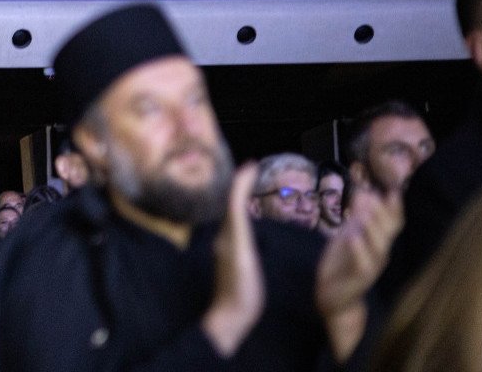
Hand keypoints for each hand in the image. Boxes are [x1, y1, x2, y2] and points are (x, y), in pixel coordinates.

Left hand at [202, 163, 264, 357]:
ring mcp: (230, 251)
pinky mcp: (237, 263)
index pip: (233, 198)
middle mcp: (225, 238)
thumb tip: (241, 181)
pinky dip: (248, 220)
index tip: (253, 164)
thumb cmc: (240, 282)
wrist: (233, 317)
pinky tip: (255, 226)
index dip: (241, 181)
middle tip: (256, 173)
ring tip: (257, 191)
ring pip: (235, 219)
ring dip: (244, 203)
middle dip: (242, 188)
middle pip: (232, 206)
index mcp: (226, 232)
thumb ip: (238, 212)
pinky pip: (241, 233)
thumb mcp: (241, 243)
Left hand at [315, 188, 401, 360]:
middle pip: (388, 232)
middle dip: (382, 214)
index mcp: (378, 241)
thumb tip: (365, 193)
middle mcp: (379, 252)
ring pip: (378, 247)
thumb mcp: (349, 235)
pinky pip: (363, 264)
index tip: (393, 191)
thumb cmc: (342, 261)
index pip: (392, 223)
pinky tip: (353, 238)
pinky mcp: (359, 278)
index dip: (394, 208)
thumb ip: (357, 217)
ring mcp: (371, 266)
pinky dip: (359, 250)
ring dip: (372, 228)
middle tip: (372, 196)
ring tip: (365, 212)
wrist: (332, 294)